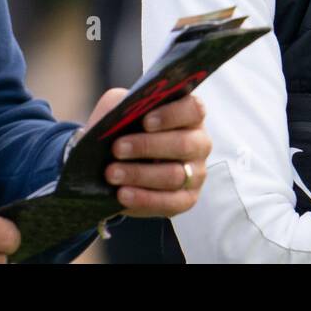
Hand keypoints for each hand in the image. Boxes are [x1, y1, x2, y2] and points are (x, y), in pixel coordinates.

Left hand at [82, 87, 211, 218]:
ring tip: (112, 174)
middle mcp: (199, 143)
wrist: (117, 161)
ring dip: (139, 174)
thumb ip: (123, 107)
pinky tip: (122, 194)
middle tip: (117, 149)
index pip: (193, 109)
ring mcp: (196, 173)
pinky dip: (143, 199)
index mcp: (189, 114)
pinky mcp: (186, 199)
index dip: (172, 114)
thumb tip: (119, 118)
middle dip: (147, 146)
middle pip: (184, 144)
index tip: (145, 121)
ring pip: (174, 175)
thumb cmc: (125, 128)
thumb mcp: (120, 108)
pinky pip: (170, 203)